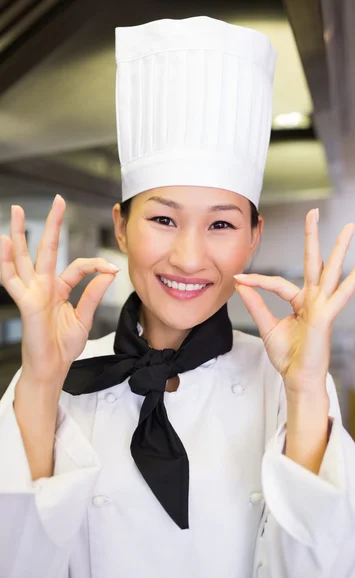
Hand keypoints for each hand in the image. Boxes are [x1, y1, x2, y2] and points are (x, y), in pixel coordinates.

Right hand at [0, 194, 119, 383]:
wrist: (53, 368)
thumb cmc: (63, 346)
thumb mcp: (84, 317)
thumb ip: (93, 294)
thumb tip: (107, 273)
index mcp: (59, 289)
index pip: (78, 266)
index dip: (96, 264)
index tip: (112, 268)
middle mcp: (43, 286)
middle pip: (45, 249)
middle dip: (51, 224)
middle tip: (56, 201)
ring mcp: (32, 293)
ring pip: (23, 258)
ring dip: (19, 234)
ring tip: (15, 212)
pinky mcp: (26, 303)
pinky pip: (13, 280)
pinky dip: (6, 262)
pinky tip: (3, 244)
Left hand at [234, 208, 354, 394]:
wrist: (296, 378)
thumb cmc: (287, 356)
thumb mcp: (267, 326)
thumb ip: (256, 304)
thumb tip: (241, 285)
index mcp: (299, 302)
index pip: (278, 283)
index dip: (257, 280)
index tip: (239, 278)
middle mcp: (313, 300)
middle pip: (314, 262)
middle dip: (313, 237)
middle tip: (314, 212)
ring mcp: (322, 306)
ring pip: (331, 271)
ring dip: (340, 248)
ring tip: (350, 227)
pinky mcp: (326, 316)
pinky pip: (339, 294)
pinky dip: (354, 278)